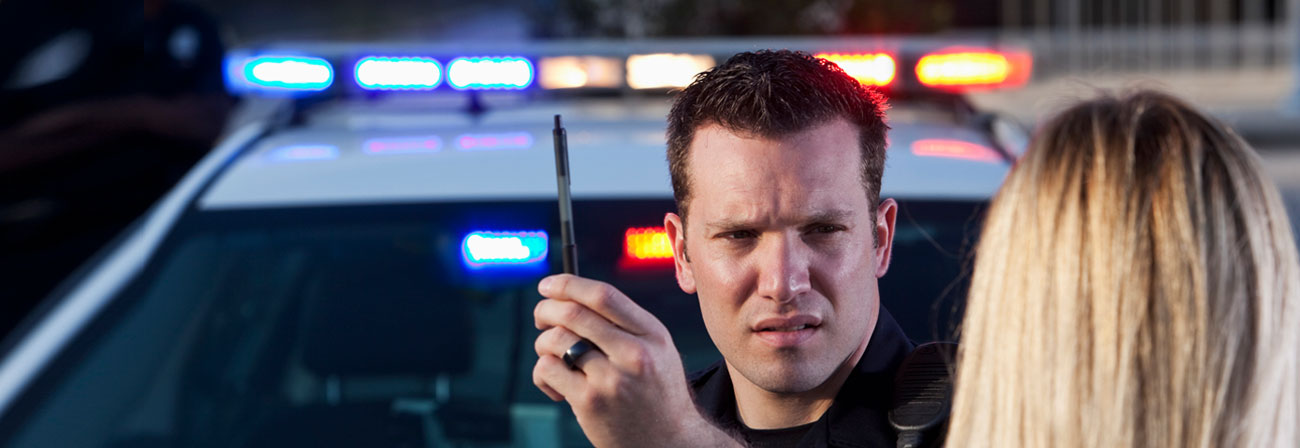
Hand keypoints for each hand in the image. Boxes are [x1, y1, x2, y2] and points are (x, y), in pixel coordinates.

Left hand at [533, 274, 741, 447]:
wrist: (668, 441)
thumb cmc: (655, 392)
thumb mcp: (657, 350)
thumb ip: (625, 323)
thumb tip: (571, 296)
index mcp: (652, 333)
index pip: (603, 295)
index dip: (568, 284)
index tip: (547, 284)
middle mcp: (634, 353)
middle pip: (573, 313)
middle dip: (545, 310)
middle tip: (540, 318)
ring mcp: (612, 379)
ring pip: (556, 340)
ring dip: (543, 344)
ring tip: (552, 358)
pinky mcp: (590, 402)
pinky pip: (548, 370)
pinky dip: (542, 373)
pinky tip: (555, 386)